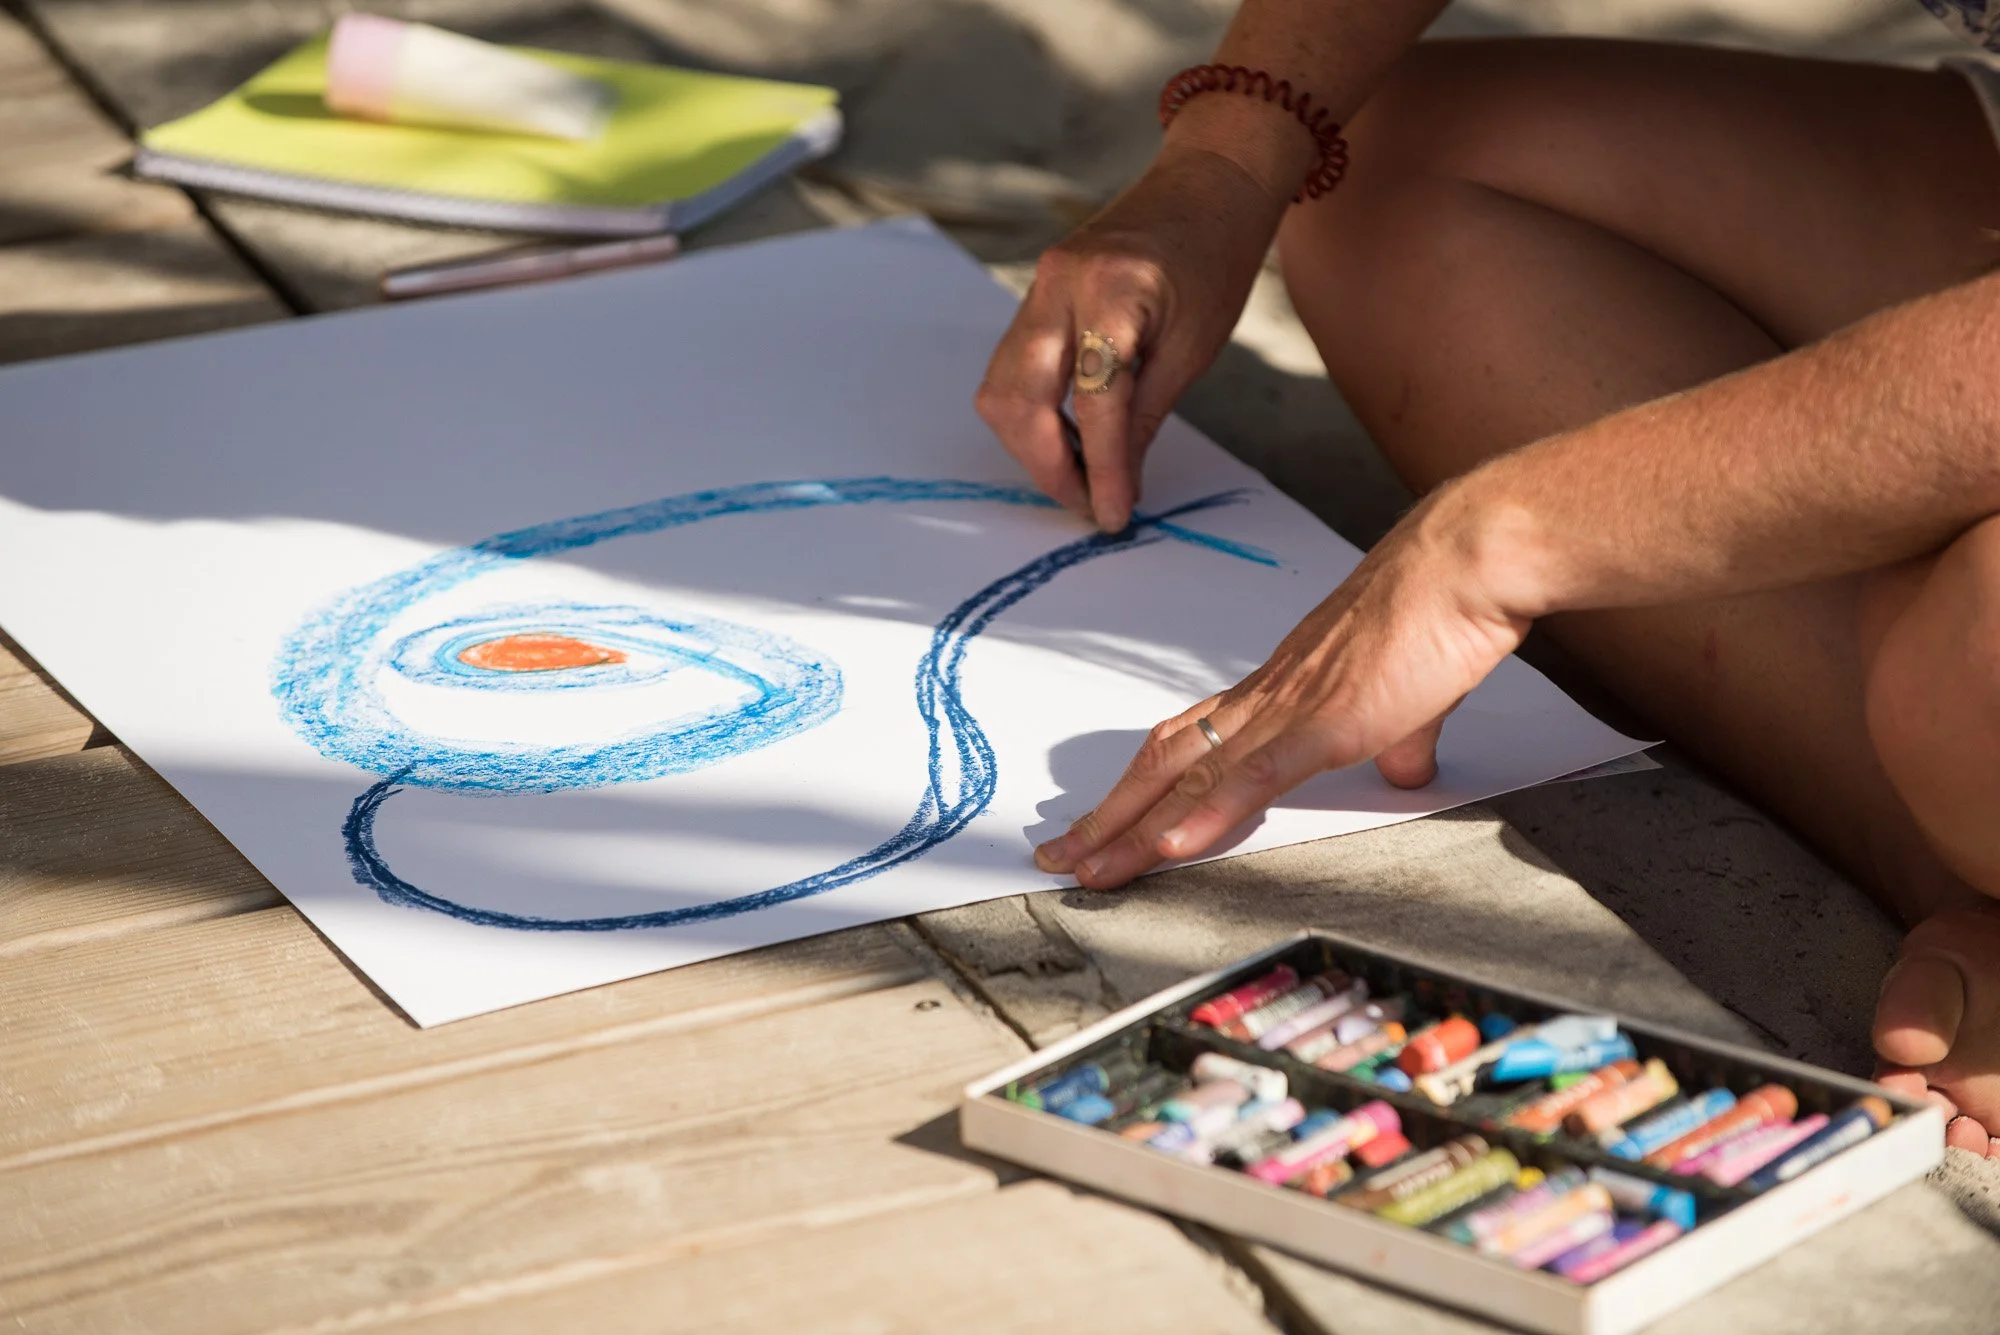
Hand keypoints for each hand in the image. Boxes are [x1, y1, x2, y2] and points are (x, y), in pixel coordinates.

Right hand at [975, 142, 1294, 531]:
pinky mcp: (1034, 295)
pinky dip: (1032, 414)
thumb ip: (1144, 416)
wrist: (1205, 185)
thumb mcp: (1194, 347)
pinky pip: (1011, 369)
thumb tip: (1116, 484)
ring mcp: (1038, 285)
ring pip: (1001, 389)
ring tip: (1082, 474)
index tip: (1113, 515)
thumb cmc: (1215, 258)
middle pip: (1018, 398)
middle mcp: (1060, 283)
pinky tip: (1070, 436)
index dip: (1100, 469)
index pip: (1094, 401)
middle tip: (1088, 502)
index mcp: (1114, 290)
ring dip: (1031, 443)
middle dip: (1046, 465)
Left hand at [1033, 484, 1540, 887]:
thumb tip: (1402, 764)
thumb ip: (1398, 736)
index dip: (1142, 788)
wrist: (1463, 567)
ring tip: (1088, 871)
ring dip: (1132, 831)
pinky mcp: (1322, 722)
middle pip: (1162, 763)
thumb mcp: (1411, 697)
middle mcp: (1264, 699)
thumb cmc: (1439, 614)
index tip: (1108, 822)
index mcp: (1279, 691)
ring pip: (1187, 779)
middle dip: (1107, 818)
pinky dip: (1203, 817)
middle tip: (1059, 857)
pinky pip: (1248, 778)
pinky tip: (1168, 849)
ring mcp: (1286, 710)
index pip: (1189, 746)